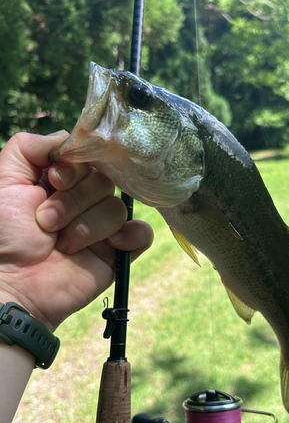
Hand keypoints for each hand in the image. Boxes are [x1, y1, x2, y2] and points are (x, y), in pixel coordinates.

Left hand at [0, 131, 152, 330]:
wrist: (11, 283)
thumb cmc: (2, 234)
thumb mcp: (4, 179)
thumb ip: (29, 147)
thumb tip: (68, 139)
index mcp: (62, 182)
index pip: (89, 159)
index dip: (75, 168)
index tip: (54, 182)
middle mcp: (85, 201)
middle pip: (104, 182)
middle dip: (73, 203)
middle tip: (46, 223)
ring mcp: (103, 228)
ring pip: (117, 208)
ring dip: (87, 226)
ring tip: (63, 244)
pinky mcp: (117, 252)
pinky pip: (142, 234)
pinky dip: (131, 236)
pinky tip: (109, 245)